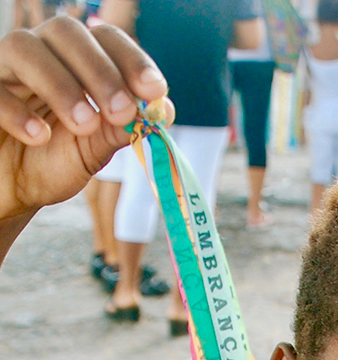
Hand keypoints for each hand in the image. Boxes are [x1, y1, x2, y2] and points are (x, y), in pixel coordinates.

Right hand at [0, 16, 169, 221]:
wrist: (9, 190)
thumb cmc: (50, 162)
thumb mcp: (91, 150)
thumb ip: (120, 129)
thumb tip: (164, 110)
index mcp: (72, 61)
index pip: (103, 39)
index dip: (130, 59)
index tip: (154, 90)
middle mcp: (38, 53)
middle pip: (65, 32)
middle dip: (100, 71)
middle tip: (122, 111)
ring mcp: (3, 69)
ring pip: (25, 48)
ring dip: (62, 85)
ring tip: (85, 125)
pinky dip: (18, 111)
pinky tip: (40, 137)